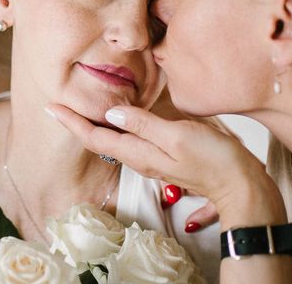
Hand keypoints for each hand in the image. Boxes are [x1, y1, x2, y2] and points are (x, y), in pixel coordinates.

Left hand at [46, 103, 285, 227]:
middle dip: (77, 122)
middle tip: (57, 105)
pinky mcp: (167, 154)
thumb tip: (111, 113)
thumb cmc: (214, 159)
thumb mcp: (176, 135)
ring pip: (115, 139)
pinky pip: (133, 139)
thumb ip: (143, 124)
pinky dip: (119, 126)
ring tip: (80, 107)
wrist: (242, 186)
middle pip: (100, 139)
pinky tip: (120, 116)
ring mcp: (153, 158)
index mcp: (138, 153)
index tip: (50, 107)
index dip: (71, 121)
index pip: (95, 136)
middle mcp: (141, 157)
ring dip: (95, 123)